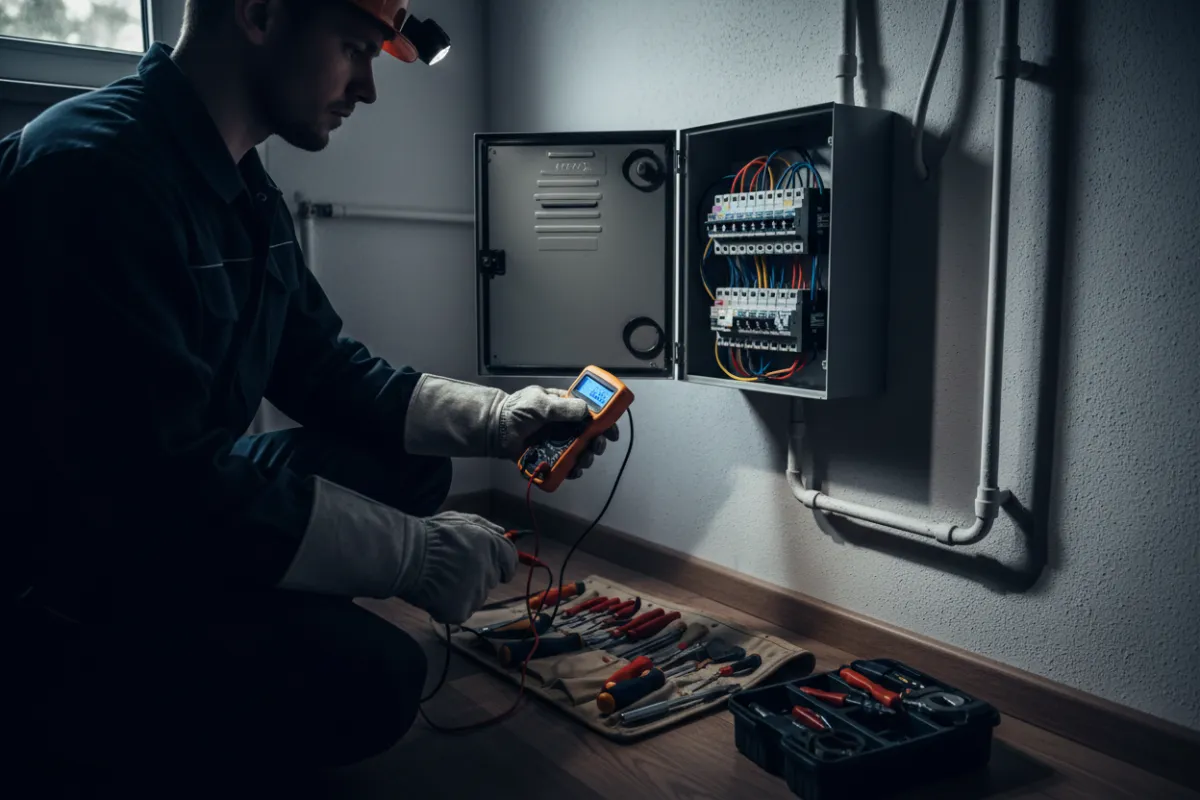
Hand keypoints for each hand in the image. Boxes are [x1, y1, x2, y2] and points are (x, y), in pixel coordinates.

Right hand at [402, 512, 518, 624]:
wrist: (408, 556)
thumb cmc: (431, 535)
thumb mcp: (459, 520)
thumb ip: (485, 526)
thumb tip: (502, 533)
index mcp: (493, 546)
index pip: (510, 561)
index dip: (503, 565)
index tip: (493, 568)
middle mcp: (489, 570)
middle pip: (491, 580)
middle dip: (478, 577)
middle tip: (455, 571)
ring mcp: (476, 593)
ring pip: (477, 597)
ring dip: (465, 593)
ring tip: (442, 582)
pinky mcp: (461, 610)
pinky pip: (461, 611)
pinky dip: (450, 607)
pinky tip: (436, 595)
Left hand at [499, 386, 619, 478]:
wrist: (496, 428)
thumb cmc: (517, 410)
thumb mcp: (541, 402)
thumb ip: (564, 408)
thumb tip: (587, 411)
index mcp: (566, 408)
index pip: (592, 413)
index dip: (605, 421)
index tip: (612, 431)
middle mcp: (565, 426)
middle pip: (591, 436)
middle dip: (598, 443)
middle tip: (597, 447)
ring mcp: (558, 443)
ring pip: (581, 453)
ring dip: (587, 458)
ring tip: (583, 460)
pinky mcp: (550, 458)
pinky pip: (566, 466)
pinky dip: (572, 471)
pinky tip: (573, 471)